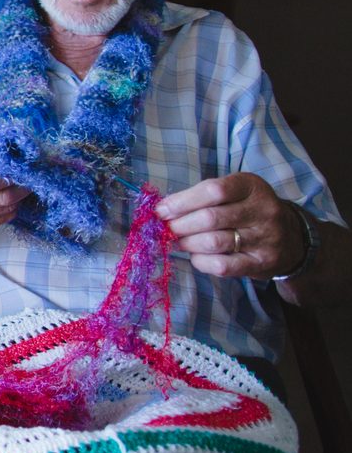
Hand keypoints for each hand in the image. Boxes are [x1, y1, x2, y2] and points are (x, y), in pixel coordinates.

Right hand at [0, 130, 30, 235]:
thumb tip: (7, 143)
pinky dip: (8, 208)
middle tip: (27, 176)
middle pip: (2, 198)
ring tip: (18, 184)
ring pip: (4, 211)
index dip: (9, 174)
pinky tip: (3, 196)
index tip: (17, 166)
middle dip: (21, 187)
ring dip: (18, 198)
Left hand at [156, 174, 302, 279]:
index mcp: (252, 187)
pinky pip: (222, 265)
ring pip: (214, 242)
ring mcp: (265, 238)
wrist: (291, 237)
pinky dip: (200, 262)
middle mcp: (263, 211)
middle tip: (168, 229)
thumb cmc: (249, 210)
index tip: (161, 211)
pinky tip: (196, 256)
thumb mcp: (234, 192)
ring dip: (187, 243)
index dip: (181, 202)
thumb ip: (202, 197)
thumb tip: (163, 210)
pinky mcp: (262, 263)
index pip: (213, 191)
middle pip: (210, 218)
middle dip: (180, 225)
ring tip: (179, 241)